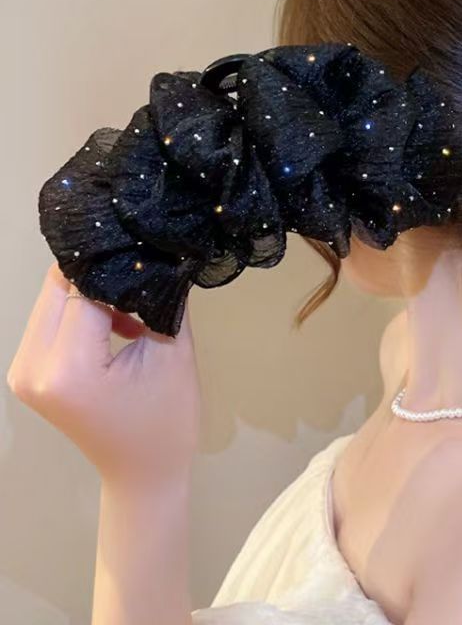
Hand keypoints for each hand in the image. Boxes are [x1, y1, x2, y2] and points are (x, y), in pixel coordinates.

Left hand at [6, 263, 200, 486]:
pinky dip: (82, 311)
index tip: (151, 258)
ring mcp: (23, 371)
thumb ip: (160, 298)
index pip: (85, 290)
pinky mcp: (28, 372)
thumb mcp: (172, 352)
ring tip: (134, 313)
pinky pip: (51, 319)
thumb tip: (157, 254)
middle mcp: (32, 367)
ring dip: (91, 294)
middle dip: (100, 276)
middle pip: (57, 288)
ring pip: (52, 299)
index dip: (119, 269)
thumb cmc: (166, 419)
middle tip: (143, 277)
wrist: (144, 473)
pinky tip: (116, 326)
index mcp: (68, 368)